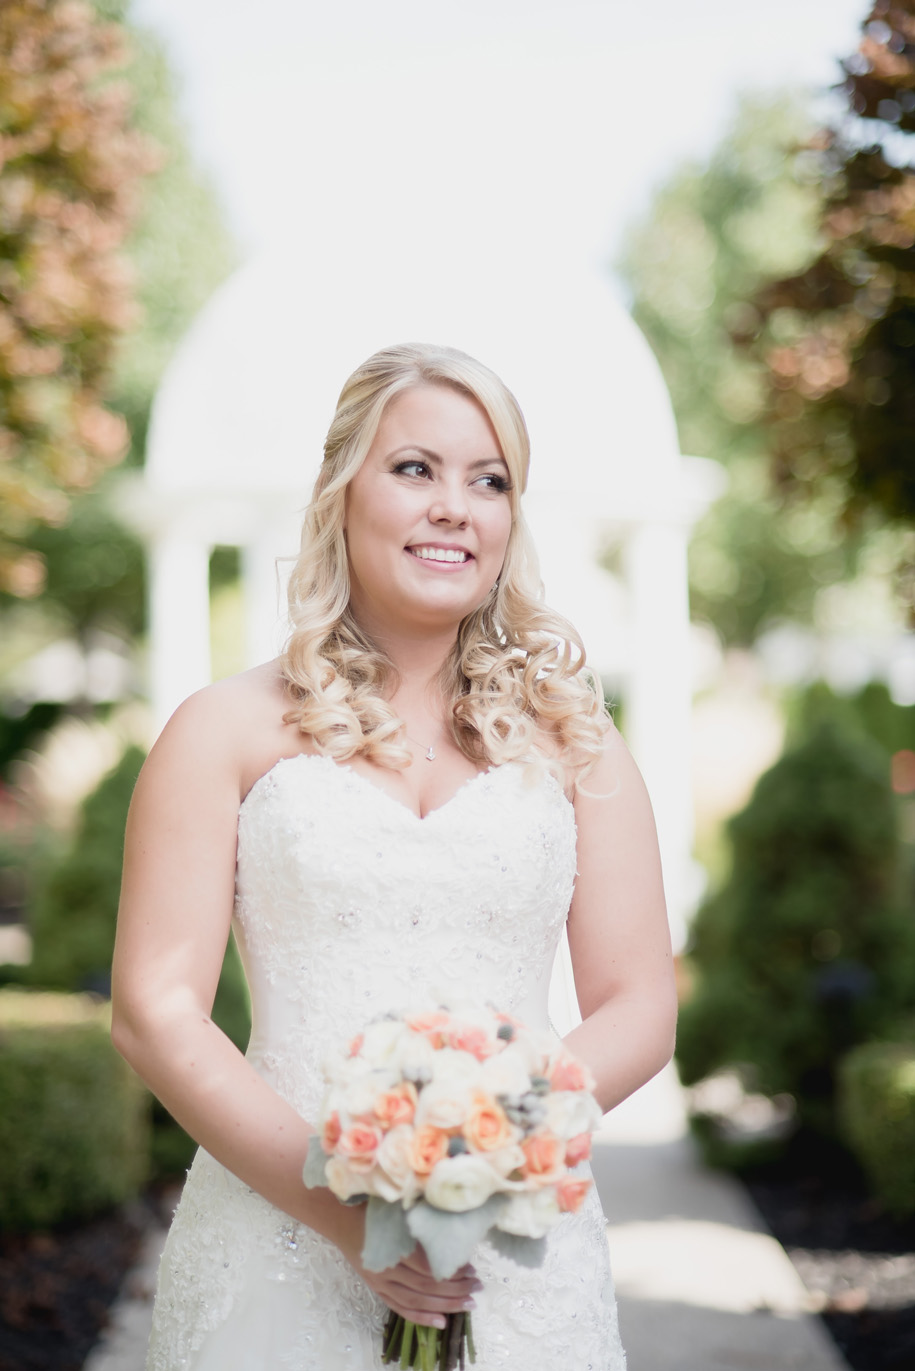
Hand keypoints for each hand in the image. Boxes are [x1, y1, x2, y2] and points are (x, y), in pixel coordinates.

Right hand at [334, 1205, 480, 1327]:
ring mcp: (379, 1282)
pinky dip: (421, 1317)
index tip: (470, 1265)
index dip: (449, 1270)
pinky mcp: (377, 1289)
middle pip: (425, 1286)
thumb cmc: (371, 1206)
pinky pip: (400, 1308)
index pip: (425, 1266)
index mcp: (390, 1245)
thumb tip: (450, 1228)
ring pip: (416, 1300)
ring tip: (469, 1304)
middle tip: (478, 1285)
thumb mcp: (395, 1207)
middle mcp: (385, 1269)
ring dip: (445, 1305)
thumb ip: (419, 1220)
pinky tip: (441, 1322)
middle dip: (455, 1288)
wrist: (338, 1217)